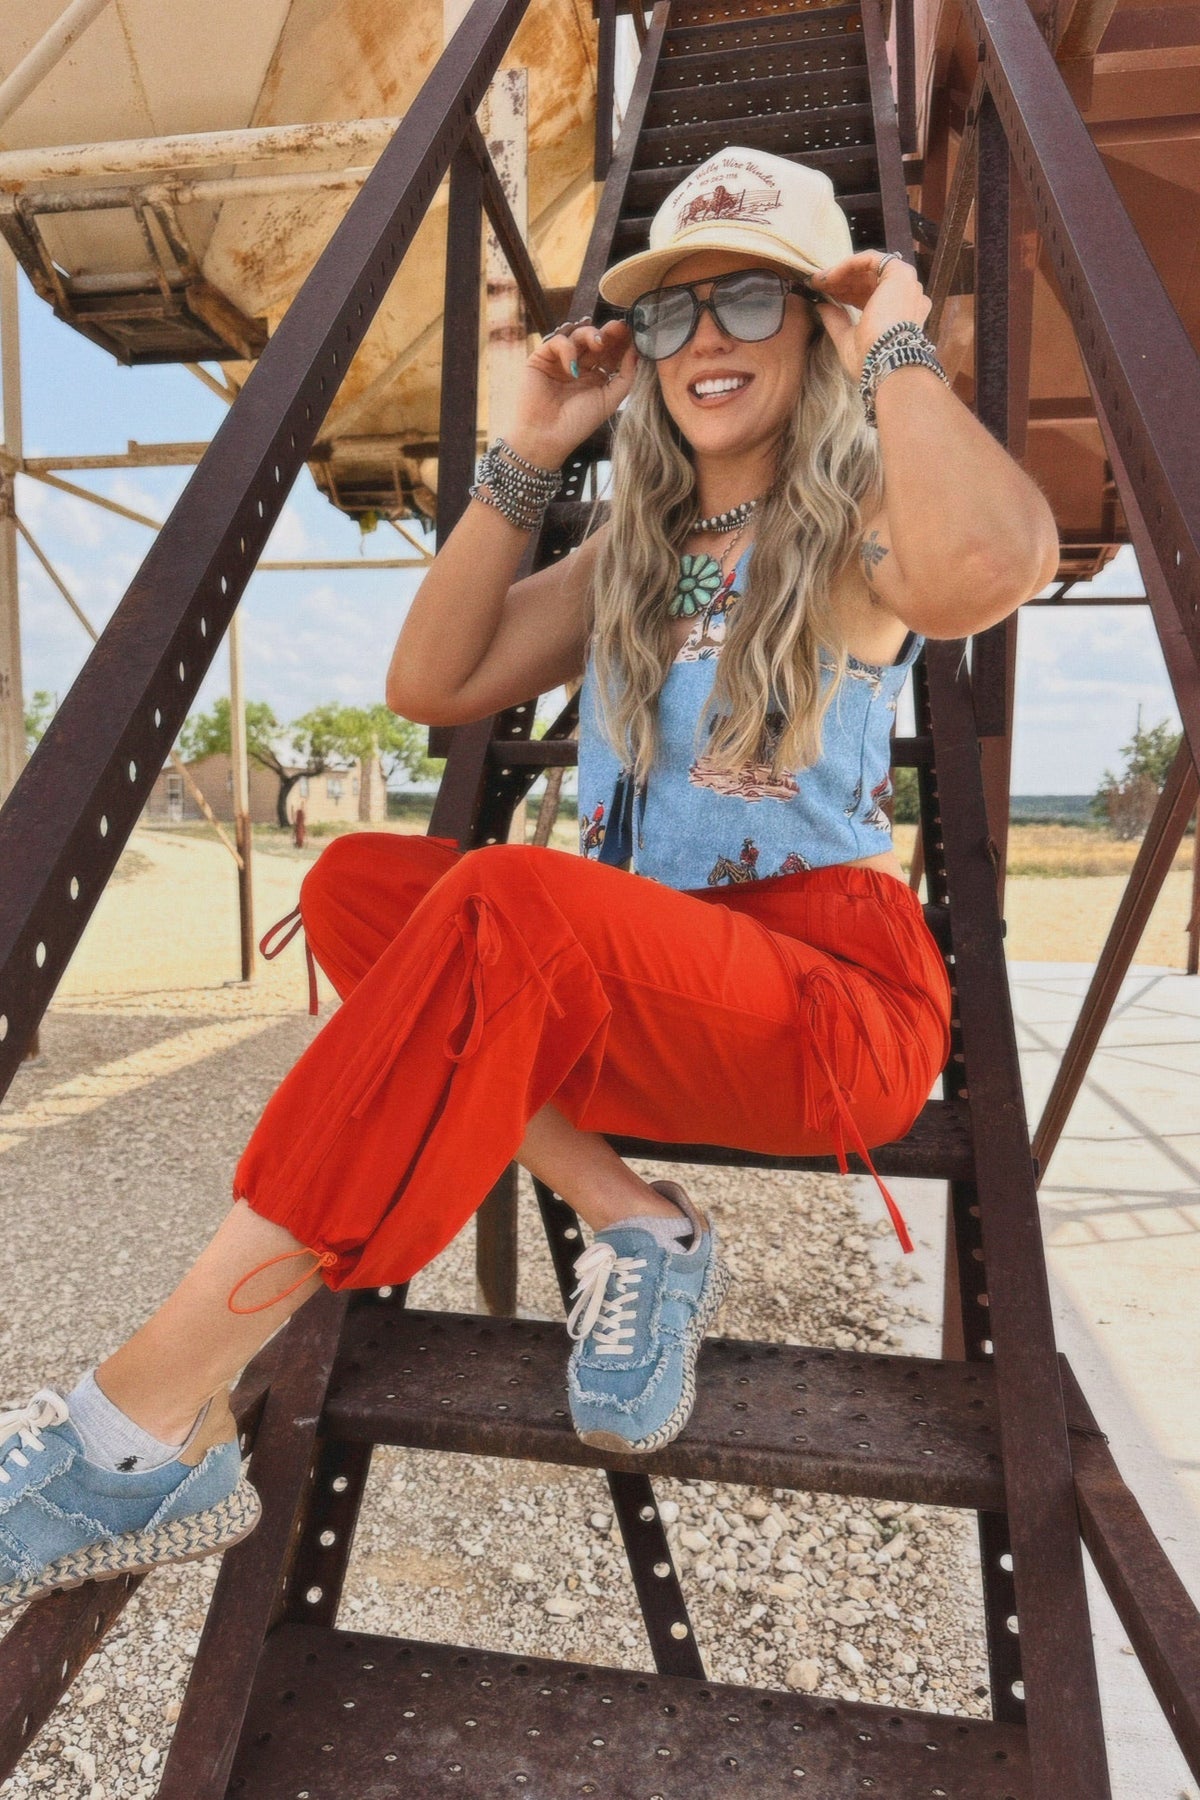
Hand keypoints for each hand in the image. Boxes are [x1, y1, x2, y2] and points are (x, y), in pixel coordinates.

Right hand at [506, 318, 636, 468]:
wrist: (545, 436)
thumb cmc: (577, 424)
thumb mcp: (609, 401)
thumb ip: (626, 377)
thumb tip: (637, 351)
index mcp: (595, 378)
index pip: (610, 354)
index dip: (621, 343)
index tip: (633, 333)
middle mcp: (579, 368)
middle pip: (595, 342)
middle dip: (608, 333)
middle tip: (619, 327)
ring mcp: (560, 362)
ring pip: (577, 336)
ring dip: (590, 334)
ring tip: (598, 343)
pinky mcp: (541, 358)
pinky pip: (557, 342)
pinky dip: (567, 349)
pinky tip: (572, 368)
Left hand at [809, 251, 931, 384]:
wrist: (885, 363)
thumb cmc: (870, 360)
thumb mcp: (848, 340)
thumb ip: (836, 321)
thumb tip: (821, 307)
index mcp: (900, 315)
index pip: (871, 296)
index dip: (846, 293)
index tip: (823, 294)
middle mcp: (907, 298)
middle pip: (869, 281)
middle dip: (841, 282)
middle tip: (817, 285)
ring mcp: (906, 284)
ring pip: (870, 269)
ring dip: (842, 273)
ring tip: (819, 281)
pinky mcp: (900, 273)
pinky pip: (871, 259)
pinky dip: (847, 265)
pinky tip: (829, 276)